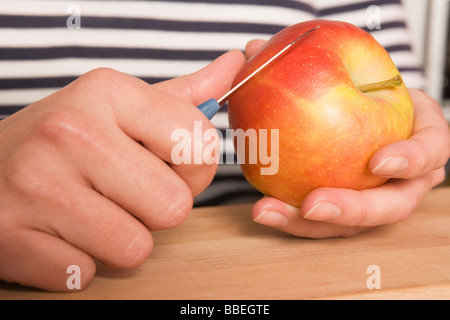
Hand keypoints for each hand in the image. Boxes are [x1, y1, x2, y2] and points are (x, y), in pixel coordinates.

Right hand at [0, 49, 244, 290]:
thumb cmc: (61, 139)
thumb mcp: (116, 104)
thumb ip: (182, 94)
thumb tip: (233, 65)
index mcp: (107, 92)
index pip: (202, 146)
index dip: (192, 169)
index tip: (163, 164)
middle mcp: (71, 132)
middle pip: (175, 206)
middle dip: (156, 209)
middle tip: (120, 192)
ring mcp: (37, 185)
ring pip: (136, 247)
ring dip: (120, 238)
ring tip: (88, 212)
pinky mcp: (13, 237)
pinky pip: (86, 273)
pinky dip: (78, 262)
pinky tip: (57, 234)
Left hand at [246, 40, 449, 237]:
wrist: (359, 115)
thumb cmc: (363, 92)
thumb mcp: (351, 72)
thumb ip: (313, 64)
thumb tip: (251, 50)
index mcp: (420, 139)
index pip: (431, 150)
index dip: (411, 159)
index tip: (378, 161)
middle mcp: (405, 178)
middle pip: (392, 205)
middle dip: (352, 209)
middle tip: (312, 204)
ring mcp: (376, 199)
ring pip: (351, 225)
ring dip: (308, 223)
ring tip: (267, 211)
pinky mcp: (346, 212)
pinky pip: (321, 221)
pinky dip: (291, 217)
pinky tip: (263, 209)